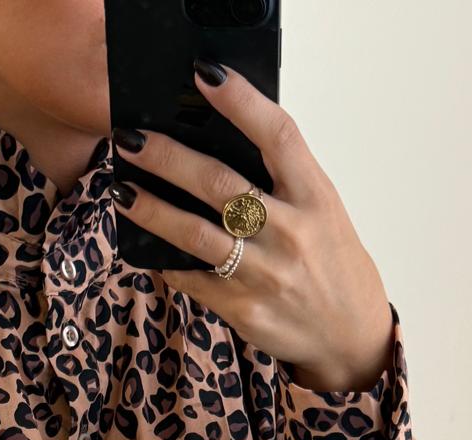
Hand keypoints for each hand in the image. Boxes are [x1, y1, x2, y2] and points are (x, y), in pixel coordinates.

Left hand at [110, 60, 395, 393]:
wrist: (348, 332)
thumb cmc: (330, 260)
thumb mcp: (322, 210)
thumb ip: (281, 181)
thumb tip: (216, 148)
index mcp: (315, 196)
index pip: (277, 136)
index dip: (241, 101)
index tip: (205, 75)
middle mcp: (291, 232)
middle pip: (220, 184)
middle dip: (168, 158)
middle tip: (131, 140)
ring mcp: (265, 274)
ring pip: (195, 235)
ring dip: (152, 210)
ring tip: (122, 191)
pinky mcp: (244, 309)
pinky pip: (192, 278)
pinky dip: (165, 260)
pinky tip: (144, 244)